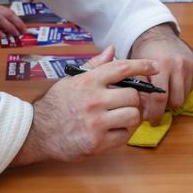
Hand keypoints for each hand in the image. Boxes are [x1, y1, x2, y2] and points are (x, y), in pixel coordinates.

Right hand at [10, 46, 155, 165]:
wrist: (38, 132)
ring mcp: (97, 122)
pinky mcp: (98, 143)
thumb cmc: (56, 104)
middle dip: (133, 99)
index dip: (142, 65)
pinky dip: (122, 134)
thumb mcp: (72, 80)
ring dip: (130, 117)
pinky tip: (111, 131)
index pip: (121, 68)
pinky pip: (125, 136)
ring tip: (119, 117)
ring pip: (133, 116)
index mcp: (88, 81)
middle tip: (124, 103)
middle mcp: (94, 100)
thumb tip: (112, 50)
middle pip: (132, 95)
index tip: (154, 66)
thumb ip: (94, 66)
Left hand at [129, 23, 192, 123]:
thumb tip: (145, 114)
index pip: (160, 98)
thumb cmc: (144, 52)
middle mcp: (179, 65)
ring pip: (184, 97)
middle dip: (165, 108)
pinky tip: (172, 84)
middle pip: (176, 101)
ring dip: (173, 100)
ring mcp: (190, 66)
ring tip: (164, 94)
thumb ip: (140, 90)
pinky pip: (190, 89)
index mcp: (161, 65)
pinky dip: (181, 91)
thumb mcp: (137, 70)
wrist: (158, 33)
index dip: (155, 113)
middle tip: (157, 109)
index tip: (151, 120)